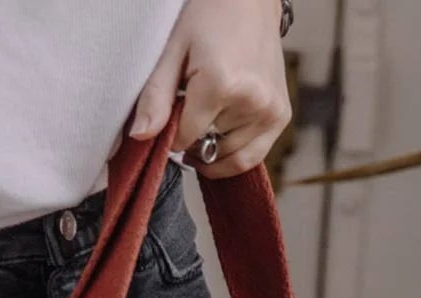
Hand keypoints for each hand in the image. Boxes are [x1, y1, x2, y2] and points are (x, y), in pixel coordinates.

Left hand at [129, 0, 290, 177]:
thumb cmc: (208, 18)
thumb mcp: (173, 51)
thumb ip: (156, 97)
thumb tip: (140, 136)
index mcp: (221, 84)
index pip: (185, 139)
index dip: (171, 134)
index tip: (171, 113)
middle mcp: (252, 102)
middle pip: (207, 148)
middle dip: (194, 137)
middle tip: (191, 106)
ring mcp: (270, 111)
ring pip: (229, 157)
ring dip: (214, 146)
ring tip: (208, 114)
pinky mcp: (281, 116)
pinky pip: (253, 156)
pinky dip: (234, 154)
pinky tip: (223, 134)